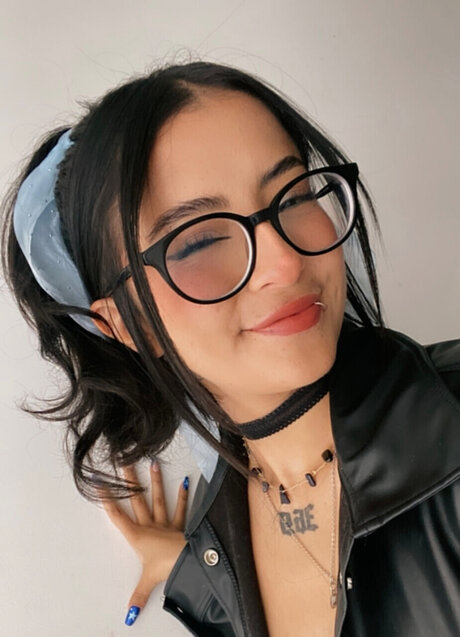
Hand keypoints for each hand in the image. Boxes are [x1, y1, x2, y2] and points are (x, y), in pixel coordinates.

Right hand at [98, 459, 188, 624]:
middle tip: (123, 461)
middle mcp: (150, 526)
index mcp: (138, 536)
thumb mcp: (148, 581)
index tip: (100, 483)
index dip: (107, 500)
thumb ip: (137, 596)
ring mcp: (166, 523)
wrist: (189, 559)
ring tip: (153, 462)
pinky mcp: (180, 525)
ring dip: (156, 481)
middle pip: (136, 500)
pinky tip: (186, 481)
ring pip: (158, 499)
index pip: (118, 516)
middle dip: (128, 481)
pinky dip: (184, 496)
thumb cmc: (168, 565)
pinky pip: (182, 509)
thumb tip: (128, 615)